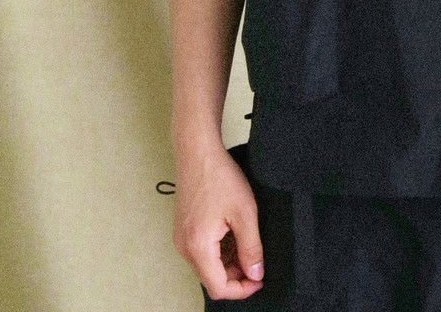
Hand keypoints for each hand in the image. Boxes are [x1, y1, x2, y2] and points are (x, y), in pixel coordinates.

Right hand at [172, 143, 264, 300]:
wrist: (198, 151)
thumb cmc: (219, 176)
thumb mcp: (245, 213)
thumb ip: (251, 247)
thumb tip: (256, 273)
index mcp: (198, 247)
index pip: (218, 288)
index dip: (241, 289)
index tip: (259, 279)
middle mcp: (185, 247)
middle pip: (212, 278)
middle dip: (236, 275)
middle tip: (256, 260)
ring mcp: (182, 238)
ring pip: (207, 264)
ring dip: (228, 261)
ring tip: (247, 240)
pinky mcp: (184, 228)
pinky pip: (202, 250)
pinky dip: (219, 249)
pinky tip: (233, 232)